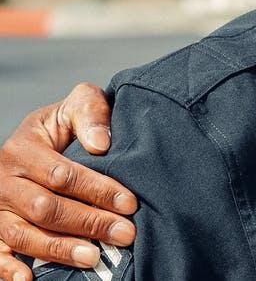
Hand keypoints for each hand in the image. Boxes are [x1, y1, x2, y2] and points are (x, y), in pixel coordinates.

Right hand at [0, 84, 135, 279]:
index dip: (97, 190)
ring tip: (93, 258)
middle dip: (88, 223)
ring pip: (22, 233)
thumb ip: (90, 113)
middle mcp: (4, 180)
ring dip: (58, 249)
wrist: (36, 140)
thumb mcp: (76, 106)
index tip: (129, 203)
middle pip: (45, 208)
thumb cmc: (64, 126)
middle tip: (124, 234)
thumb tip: (101, 144)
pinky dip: (7, 268)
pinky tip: (28, 279)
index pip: (62, 174)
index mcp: (23, 148)